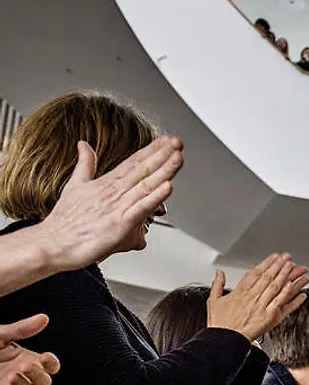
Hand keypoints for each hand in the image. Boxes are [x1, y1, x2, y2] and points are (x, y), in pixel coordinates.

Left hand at [0, 314, 60, 384]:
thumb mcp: (0, 334)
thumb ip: (22, 329)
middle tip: (25, 366)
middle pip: (44, 382)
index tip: (45, 356)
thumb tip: (43, 318)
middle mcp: (22, 373)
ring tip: (12, 377)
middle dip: (38, 376)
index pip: (50, 366)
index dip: (52, 363)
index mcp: (26, 358)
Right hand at [31, 138, 183, 271]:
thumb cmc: (65, 221)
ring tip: (178, 156)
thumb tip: (83, 144)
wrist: (52, 243)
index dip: (151, 151)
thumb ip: (85, 165)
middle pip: (142, 170)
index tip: (167, 141)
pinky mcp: (119, 223)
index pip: (133, 163)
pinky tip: (168, 186)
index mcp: (105, 183)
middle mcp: (112, 192)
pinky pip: (141, 208)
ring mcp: (116, 207)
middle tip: (178, 141)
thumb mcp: (74, 186)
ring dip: (164, 171)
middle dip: (162, 154)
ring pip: (145, 185)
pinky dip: (155, 197)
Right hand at [207, 253, 308, 340]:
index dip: (267, 263)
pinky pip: (280, 303)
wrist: (224, 341)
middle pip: (268, 277)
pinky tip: (294, 286)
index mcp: (239, 292)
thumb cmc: (219, 325)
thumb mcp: (213, 301)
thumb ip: (217, 285)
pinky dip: (287, 294)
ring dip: (285, 275)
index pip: (255, 273)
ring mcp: (260, 307)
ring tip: (294, 267)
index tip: (275, 257)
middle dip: (279, 265)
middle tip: (288, 257)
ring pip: (275, 287)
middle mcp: (251, 297)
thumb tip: (219, 273)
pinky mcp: (268, 318)